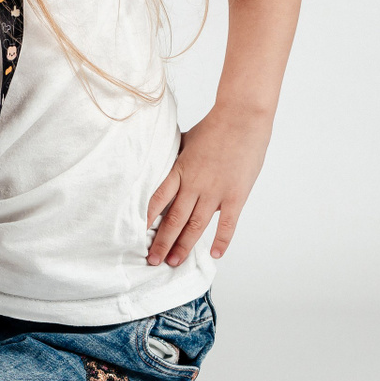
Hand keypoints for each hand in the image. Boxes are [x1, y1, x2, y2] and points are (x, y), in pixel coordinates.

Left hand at [145, 106, 273, 266]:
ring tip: (174, 262)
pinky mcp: (236, 195)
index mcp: (180, 170)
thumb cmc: (214, 126)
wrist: (242, 117)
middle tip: (152, 261)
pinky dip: (221, 240)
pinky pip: (227, 224)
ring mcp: (215, 192)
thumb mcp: (186, 140)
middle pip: (173, 219)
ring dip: (183, 246)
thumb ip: (175, 157)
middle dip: (162, 242)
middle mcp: (194, 184)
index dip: (146, 220)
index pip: (157, 200)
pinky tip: (214, 254)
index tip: (137, 236)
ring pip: (195, 226)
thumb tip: (159, 161)